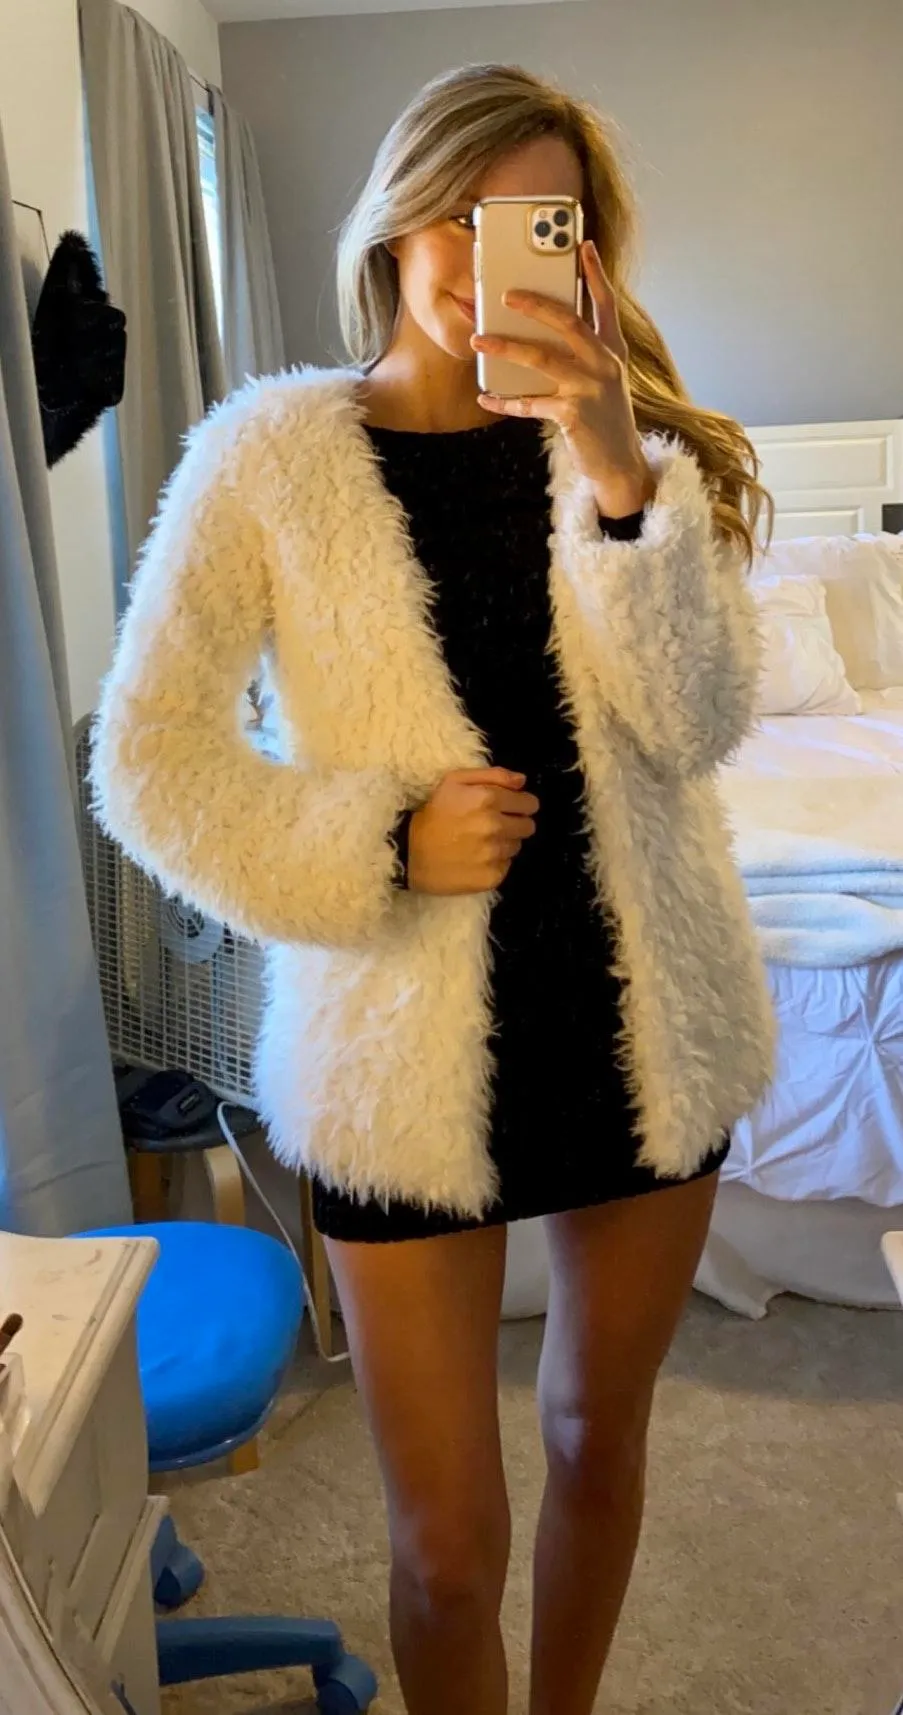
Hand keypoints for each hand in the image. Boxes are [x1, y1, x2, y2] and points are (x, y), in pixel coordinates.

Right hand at [408, 768, 538, 895]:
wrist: (409, 853)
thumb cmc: (432, 814)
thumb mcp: (454, 781)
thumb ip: (492, 775)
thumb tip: (522, 781)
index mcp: (489, 799)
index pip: (529, 803)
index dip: (521, 804)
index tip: (511, 807)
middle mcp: (496, 826)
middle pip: (528, 826)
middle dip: (516, 823)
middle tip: (495, 825)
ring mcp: (495, 854)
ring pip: (517, 846)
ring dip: (504, 843)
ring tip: (481, 842)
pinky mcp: (492, 877)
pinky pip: (506, 866)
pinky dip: (495, 862)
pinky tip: (476, 858)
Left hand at [471, 241, 656, 517]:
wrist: (620, 466)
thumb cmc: (605, 421)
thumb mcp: (604, 381)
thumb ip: (585, 355)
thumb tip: (542, 334)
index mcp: (612, 351)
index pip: (605, 304)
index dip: (595, 274)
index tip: (583, 245)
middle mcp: (604, 364)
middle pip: (568, 322)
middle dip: (535, 304)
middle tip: (506, 295)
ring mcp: (589, 388)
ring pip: (541, 358)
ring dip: (505, 348)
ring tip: (478, 341)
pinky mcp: (573, 414)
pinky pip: (530, 402)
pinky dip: (506, 401)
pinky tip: (487, 397)